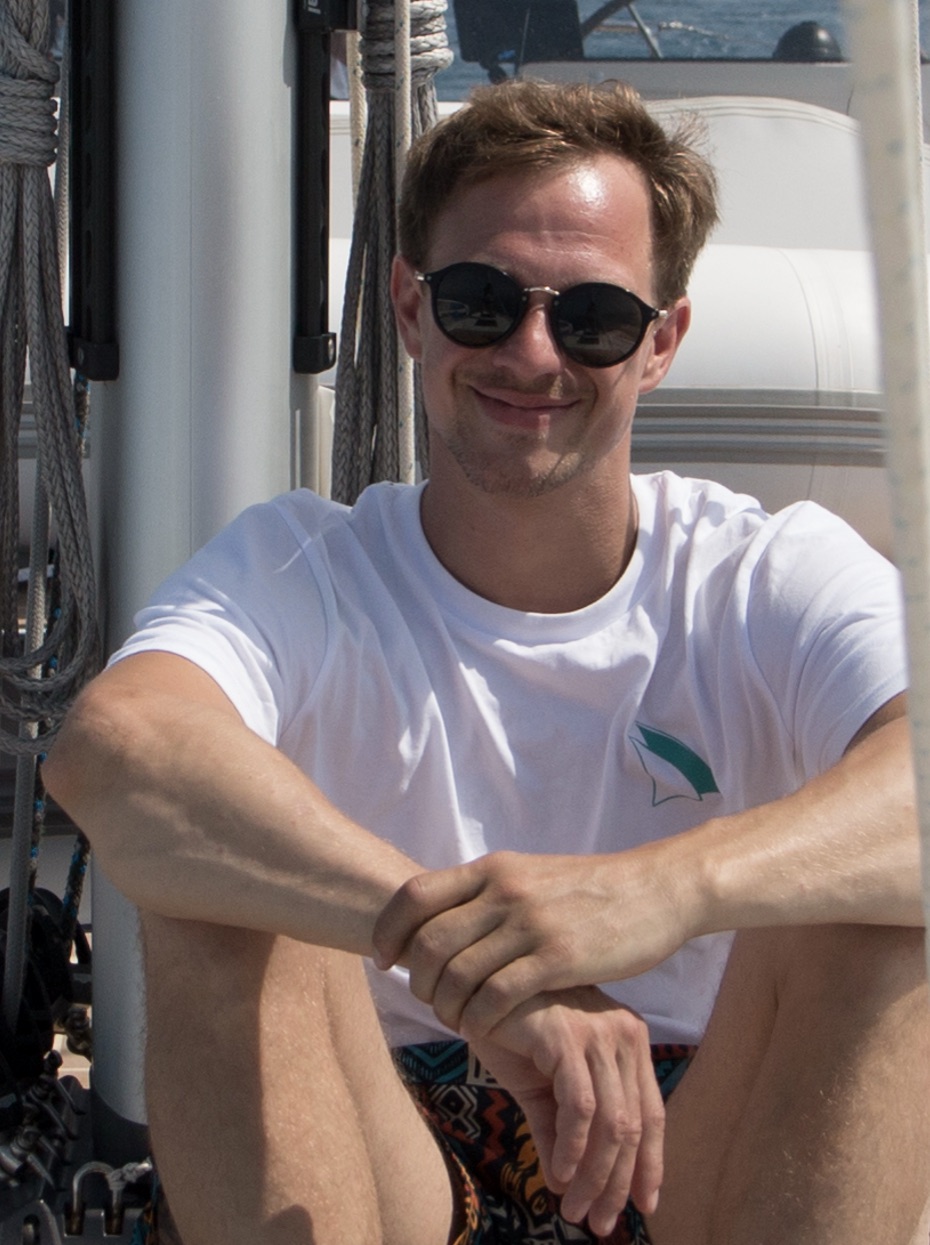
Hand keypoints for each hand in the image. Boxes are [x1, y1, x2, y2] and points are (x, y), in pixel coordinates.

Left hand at [373, 847, 693, 1037]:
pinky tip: (486, 1029)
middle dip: (417, 981)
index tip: (383, 959)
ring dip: (446, 1008)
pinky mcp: (559, 957)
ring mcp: (531, 922)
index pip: (415, 894)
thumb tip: (440, 918)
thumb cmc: (588, 891)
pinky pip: (497, 996)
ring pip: (457, 974)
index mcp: (493, 868)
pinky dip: (479, 1020)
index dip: (387, 930)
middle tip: (427, 1001)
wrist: (655, 889)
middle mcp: (505, 889)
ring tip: (456, 1021)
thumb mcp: (530, 876)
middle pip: (428, 942)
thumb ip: (487, 893)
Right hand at [471, 986, 663, 1236]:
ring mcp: (596, 1032)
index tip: (643, 1207)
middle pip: (635, 1125)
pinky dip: (573, 1147)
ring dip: (595, 1176)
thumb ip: (558, 1130)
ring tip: (573, 1210)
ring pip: (613, 1122)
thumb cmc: (511, 1030)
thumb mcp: (541, 1087)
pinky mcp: (566, 1036)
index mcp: (627, 1040)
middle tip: (598, 1223)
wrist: (473, 988)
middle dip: (619, 1183)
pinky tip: (558, 1172)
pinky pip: (581, 1106)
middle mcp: (622, 1033)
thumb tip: (566, 1186)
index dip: (651, 1165)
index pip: (652, 1113)